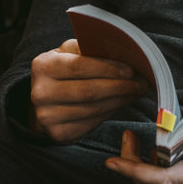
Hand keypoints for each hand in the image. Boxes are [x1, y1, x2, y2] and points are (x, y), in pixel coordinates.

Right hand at [29, 39, 148, 142]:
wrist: (42, 100)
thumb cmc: (61, 71)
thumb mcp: (68, 53)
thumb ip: (88, 49)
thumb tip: (123, 52)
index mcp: (43, 65)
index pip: (79, 66)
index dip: (108, 68)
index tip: (131, 70)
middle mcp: (41, 92)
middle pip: (89, 90)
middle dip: (120, 87)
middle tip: (141, 83)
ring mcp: (48, 116)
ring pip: (93, 109)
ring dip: (119, 100)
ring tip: (135, 92)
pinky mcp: (59, 133)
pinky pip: (92, 123)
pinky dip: (110, 112)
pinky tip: (121, 104)